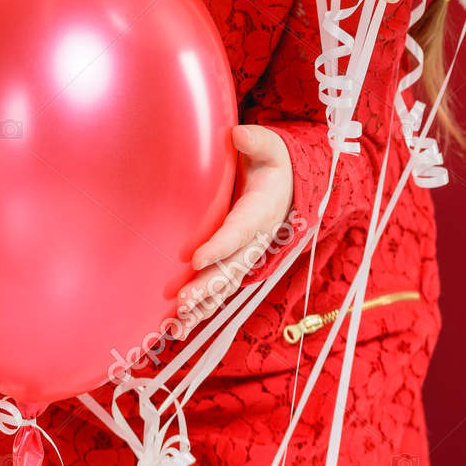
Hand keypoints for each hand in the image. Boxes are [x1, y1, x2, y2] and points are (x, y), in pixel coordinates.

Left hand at [174, 124, 292, 336]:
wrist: (288, 186)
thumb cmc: (272, 163)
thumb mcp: (272, 147)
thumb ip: (257, 142)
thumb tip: (239, 135)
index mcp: (261, 212)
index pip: (239, 231)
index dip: (220, 245)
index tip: (197, 257)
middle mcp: (254, 241)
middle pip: (230, 269)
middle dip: (207, 287)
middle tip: (181, 302)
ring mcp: (244, 256)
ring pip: (223, 286)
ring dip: (202, 306)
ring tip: (176, 325)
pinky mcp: (233, 263)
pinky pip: (217, 291)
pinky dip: (200, 311)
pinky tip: (177, 329)